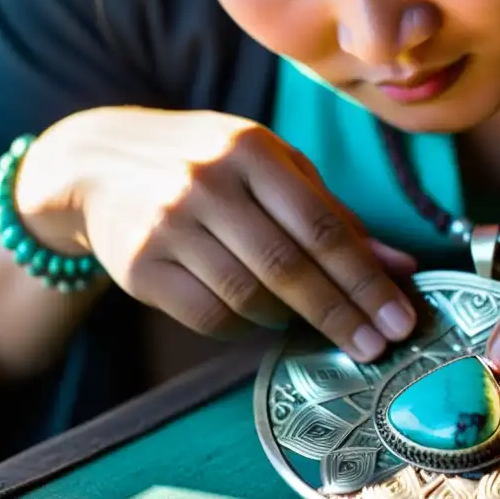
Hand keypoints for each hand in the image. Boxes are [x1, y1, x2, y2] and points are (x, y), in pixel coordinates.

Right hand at [15, 107, 417, 360]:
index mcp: (251, 149)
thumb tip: (400, 265)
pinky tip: (258, 317)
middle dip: (341, 314)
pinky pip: (208, 314)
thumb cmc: (207, 163)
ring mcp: (169, 224)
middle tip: (377, 349)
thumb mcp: (269, 167)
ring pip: (249, 296)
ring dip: (289, 319)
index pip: (323, 226)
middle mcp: (208, 182)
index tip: (400, 320)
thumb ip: (332, 213)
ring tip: (306, 320)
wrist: (98, 163)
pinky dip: (243, 326)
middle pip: (289, 266)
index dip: (366, 280)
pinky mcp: (138, 264)